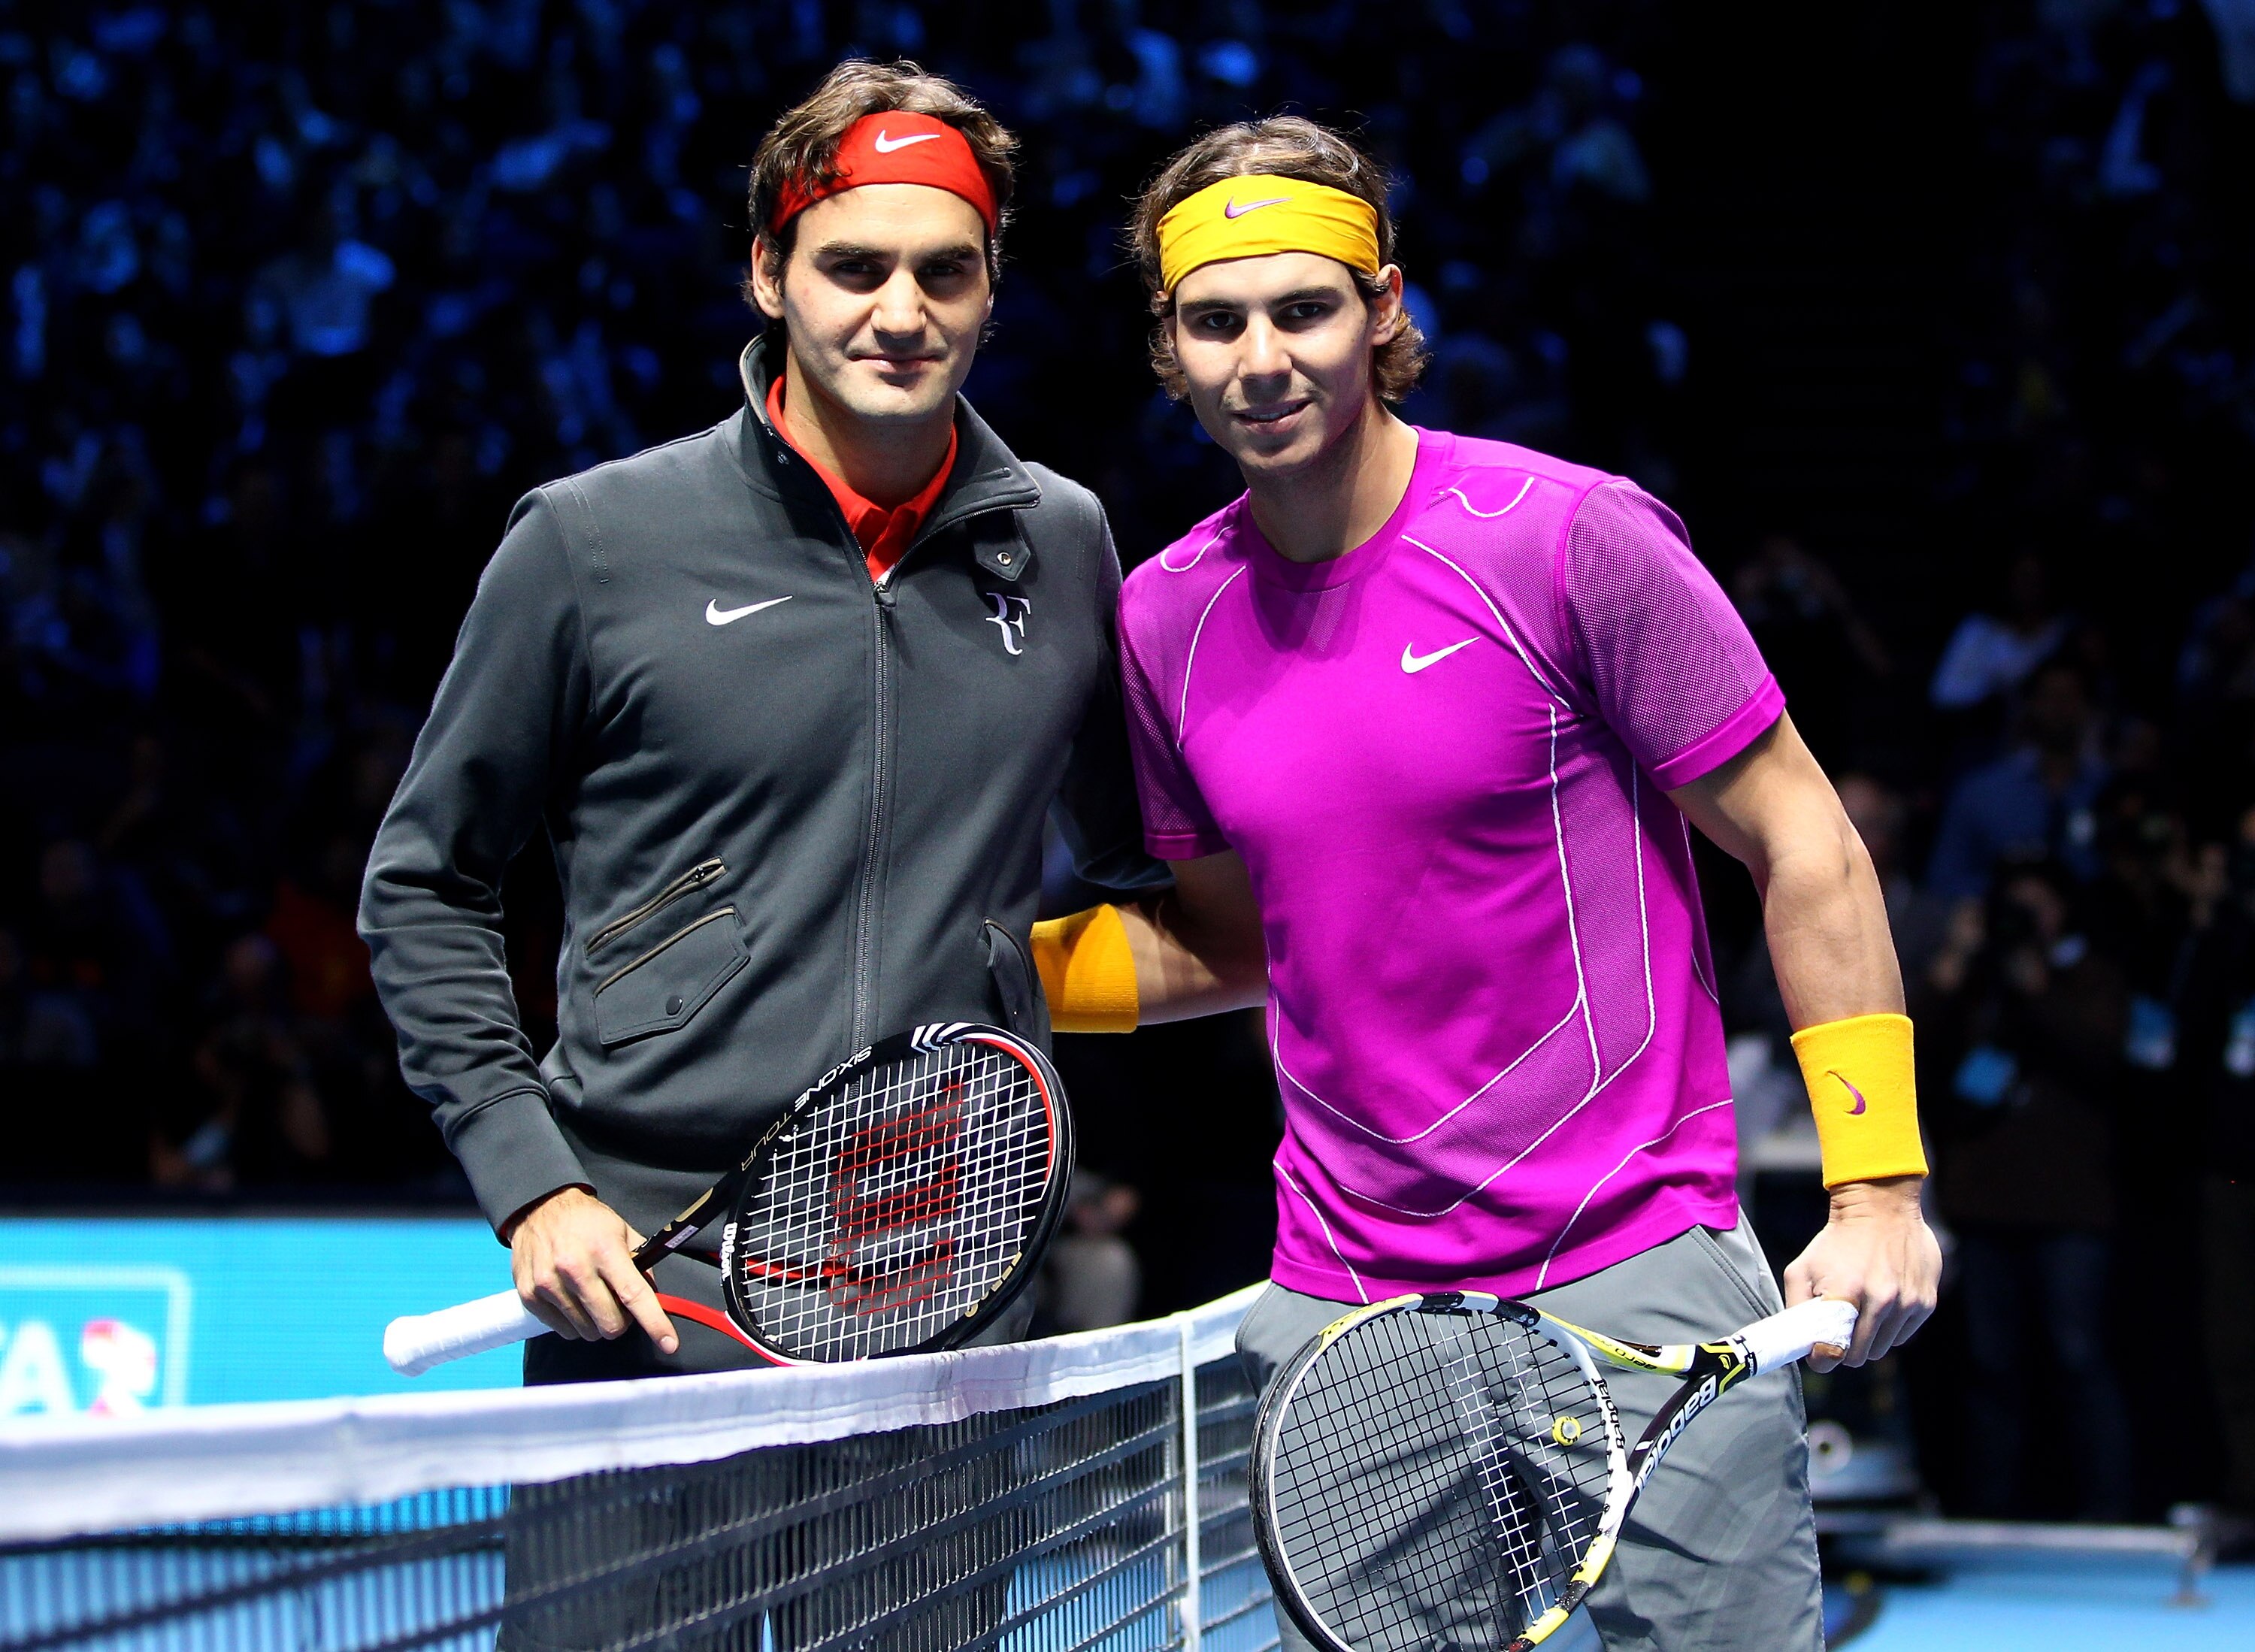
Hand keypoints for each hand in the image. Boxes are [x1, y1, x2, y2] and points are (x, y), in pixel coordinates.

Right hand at [505, 1187, 678, 1352]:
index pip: (634, 1294)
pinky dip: (573, 1323)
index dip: (654, 1322)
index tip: (669, 1343)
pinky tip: (572, 1300)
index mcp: (604, 1250)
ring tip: (592, 1298)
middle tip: (617, 1305)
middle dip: (621, 1322)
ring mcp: (549, 1284)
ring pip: (586, 1331)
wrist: (539, 1208)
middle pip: (610, 1323)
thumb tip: (655, 1298)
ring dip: (595, 1323)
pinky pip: (562, 1330)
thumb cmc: (587, 1221)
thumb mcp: (622, 1231)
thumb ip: (641, 1264)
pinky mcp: (530, 1295)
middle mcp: (575, 1268)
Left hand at [1781, 1176, 1939, 1371]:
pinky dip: (1890, 1328)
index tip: (1819, 1354)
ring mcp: (1907, 1303)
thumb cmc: (1836, 1241)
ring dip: (1869, 1339)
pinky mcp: (1925, 1302)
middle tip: (1839, 1332)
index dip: (1822, 1358)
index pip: (1832, 1352)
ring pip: (1883, 1349)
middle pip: (1859, 1356)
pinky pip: (1902, 1336)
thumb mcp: (1802, 1268)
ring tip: (1860, 1312)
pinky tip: (1881, 1304)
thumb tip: (1800, 1344)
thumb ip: (1796, 1308)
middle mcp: (1880, 1301)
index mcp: (1846, 1294)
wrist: (1880, 1208)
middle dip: (1846, 1349)